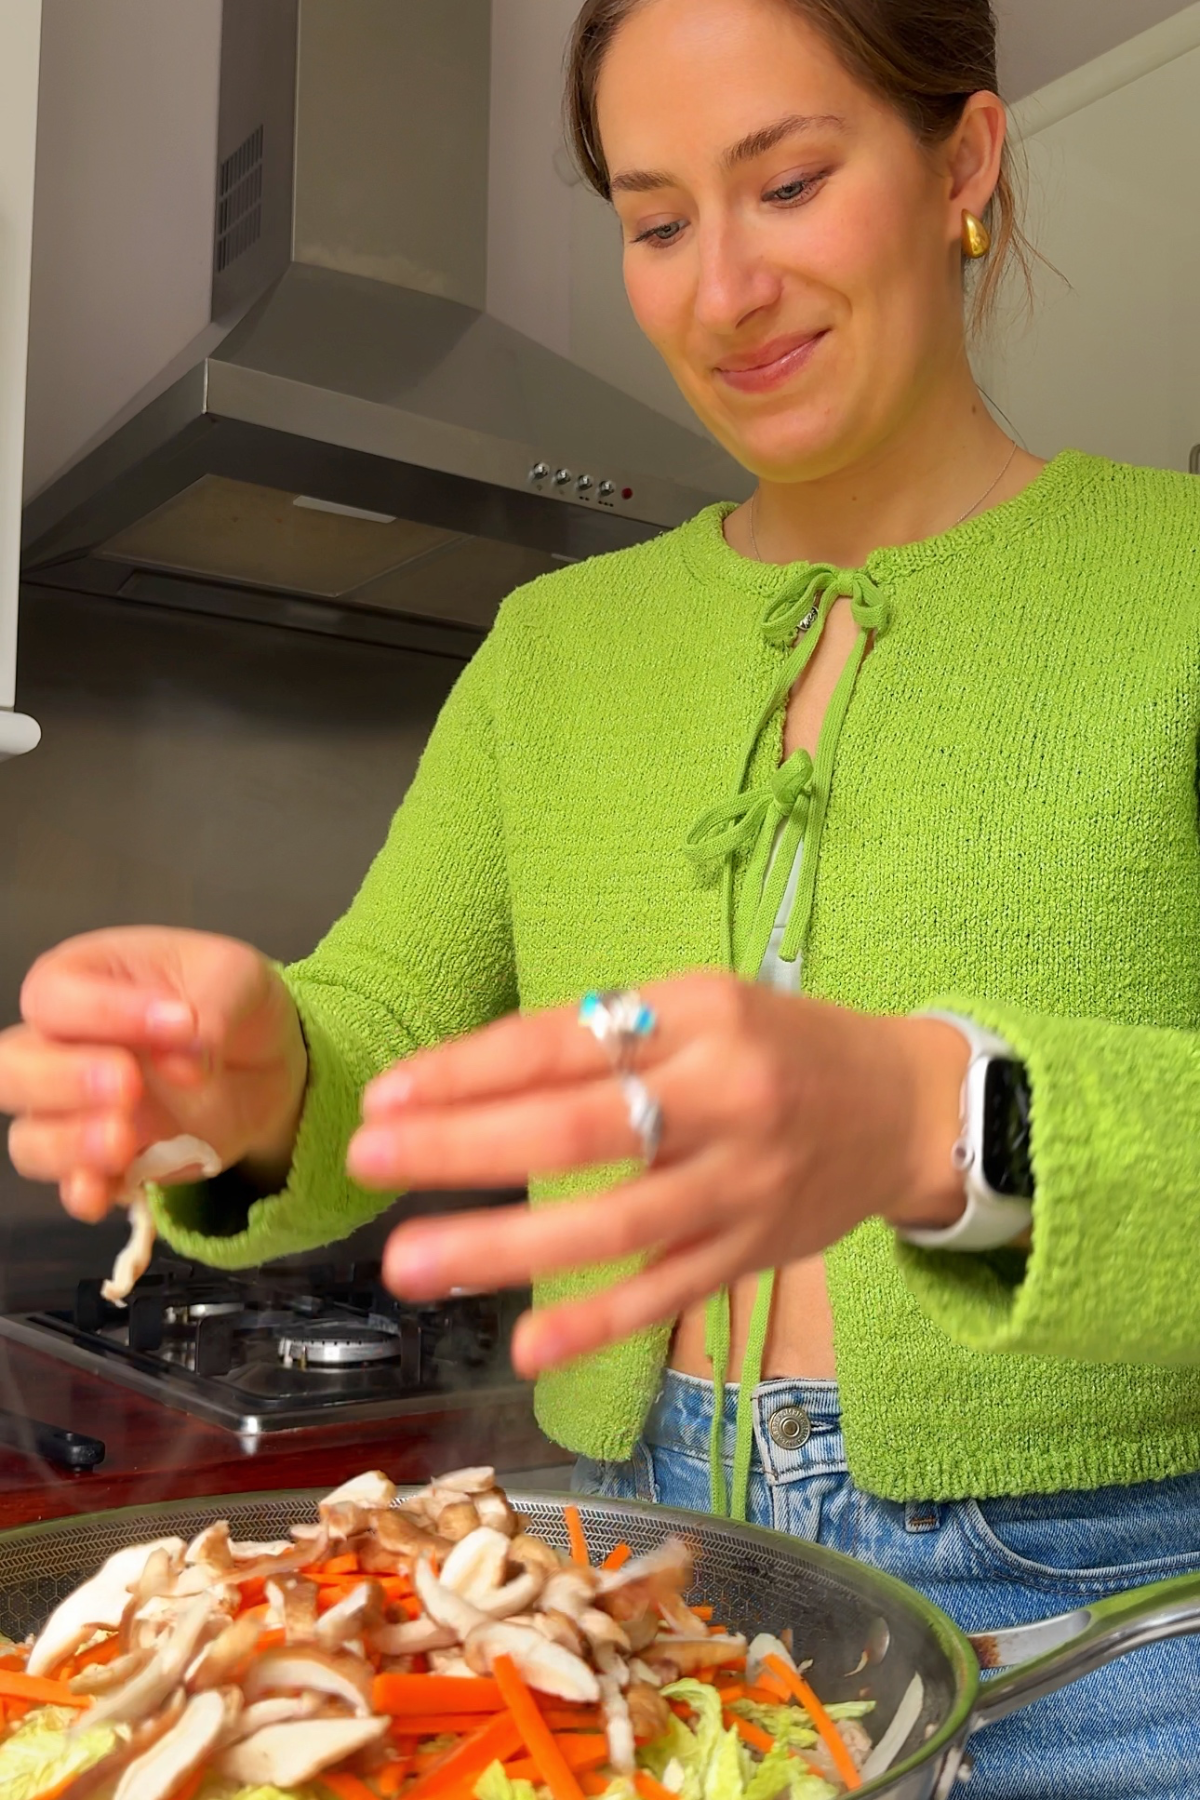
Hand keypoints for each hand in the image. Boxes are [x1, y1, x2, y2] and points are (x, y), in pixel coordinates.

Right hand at [1, 928, 307, 1219]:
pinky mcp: (105, 1161)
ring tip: (123, 1140)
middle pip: (12, 1068)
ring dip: (67, 1144)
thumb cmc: (231, 1001)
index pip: (55, 996)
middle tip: (126, 1083)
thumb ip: (212, 1008)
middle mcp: (63, 1045)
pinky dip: (83, 1192)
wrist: (264, 1063)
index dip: (104, 1012)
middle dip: (58, 1081)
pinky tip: (104, 1192)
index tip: (180, 1023)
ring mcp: (77, 1110)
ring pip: (30, 1136)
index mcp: (83, 979)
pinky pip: (72, 1185)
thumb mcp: (239, 977)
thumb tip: (184, 1063)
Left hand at [347, 973, 968, 1375]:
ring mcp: (741, 1187)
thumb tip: (477, 1076)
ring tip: (413, 1264)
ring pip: (615, 1225)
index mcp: (703, 1018)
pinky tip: (527, 1348)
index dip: (470, 1070)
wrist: (909, 1109)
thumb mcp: (704, 1004)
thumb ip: (607, 1035)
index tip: (386, 1095)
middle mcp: (725, 1099)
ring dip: (508, 1248)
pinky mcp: (752, 1254)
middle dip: (466, 1147)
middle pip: (581, 1129)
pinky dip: (598, 1325)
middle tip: (369, 1159)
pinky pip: (667, 1294)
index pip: (566, 1043)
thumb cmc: (783, 1045)